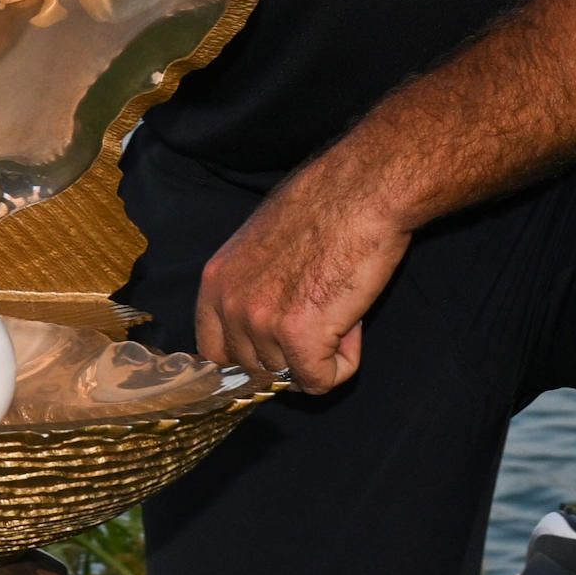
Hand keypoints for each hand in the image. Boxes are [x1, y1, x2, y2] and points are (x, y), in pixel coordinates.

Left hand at [194, 156, 415, 392]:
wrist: (361, 194)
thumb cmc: (324, 209)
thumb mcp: (261, 248)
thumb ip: (251, 290)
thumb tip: (262, 333)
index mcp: (215, 282)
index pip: (214, 352)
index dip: (251, 357)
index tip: (278, 351)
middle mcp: (230, 304)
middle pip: (257, 368)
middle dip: (293, 353)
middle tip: (325, 313)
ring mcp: (261, 322)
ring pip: (291, 375)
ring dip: (322, 352)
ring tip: (340, 308)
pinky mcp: (298, 335)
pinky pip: (320, 381)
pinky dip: (342, 365)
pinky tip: (352, 325)